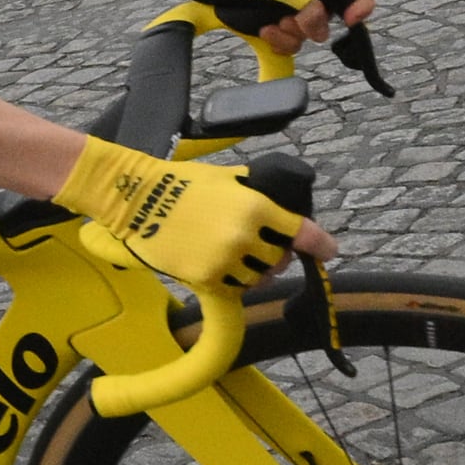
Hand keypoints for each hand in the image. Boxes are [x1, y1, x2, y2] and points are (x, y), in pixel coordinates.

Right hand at [56, 138, 322, 286]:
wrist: (136, 198)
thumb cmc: (181, 181)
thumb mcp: (227, 177)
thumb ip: (256, 193)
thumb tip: (279, 207)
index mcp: (256, 207)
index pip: (302, 233)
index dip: (321, 245)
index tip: (328, 251)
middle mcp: (245, 236)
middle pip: (280, 258)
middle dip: (277, 254)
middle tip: (266, 249)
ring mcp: (225, 260)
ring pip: (258, 277)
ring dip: (255, 270)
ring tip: (240, 258)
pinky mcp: (205, 277)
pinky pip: (233, 287)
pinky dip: (233, 280)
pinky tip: (222, 267)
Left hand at [123, 0, 375, 44]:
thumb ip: (303, 1)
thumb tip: (322, 24)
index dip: (361, 0)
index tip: (351, 20)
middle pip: (332, 13)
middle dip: (313, 23)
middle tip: (292, 21)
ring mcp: (293, 0)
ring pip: (311, 30)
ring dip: (294, 34)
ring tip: (272, 25)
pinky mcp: (278, 16)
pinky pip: (293, 38)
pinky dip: (282, 41)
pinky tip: (266, 33)